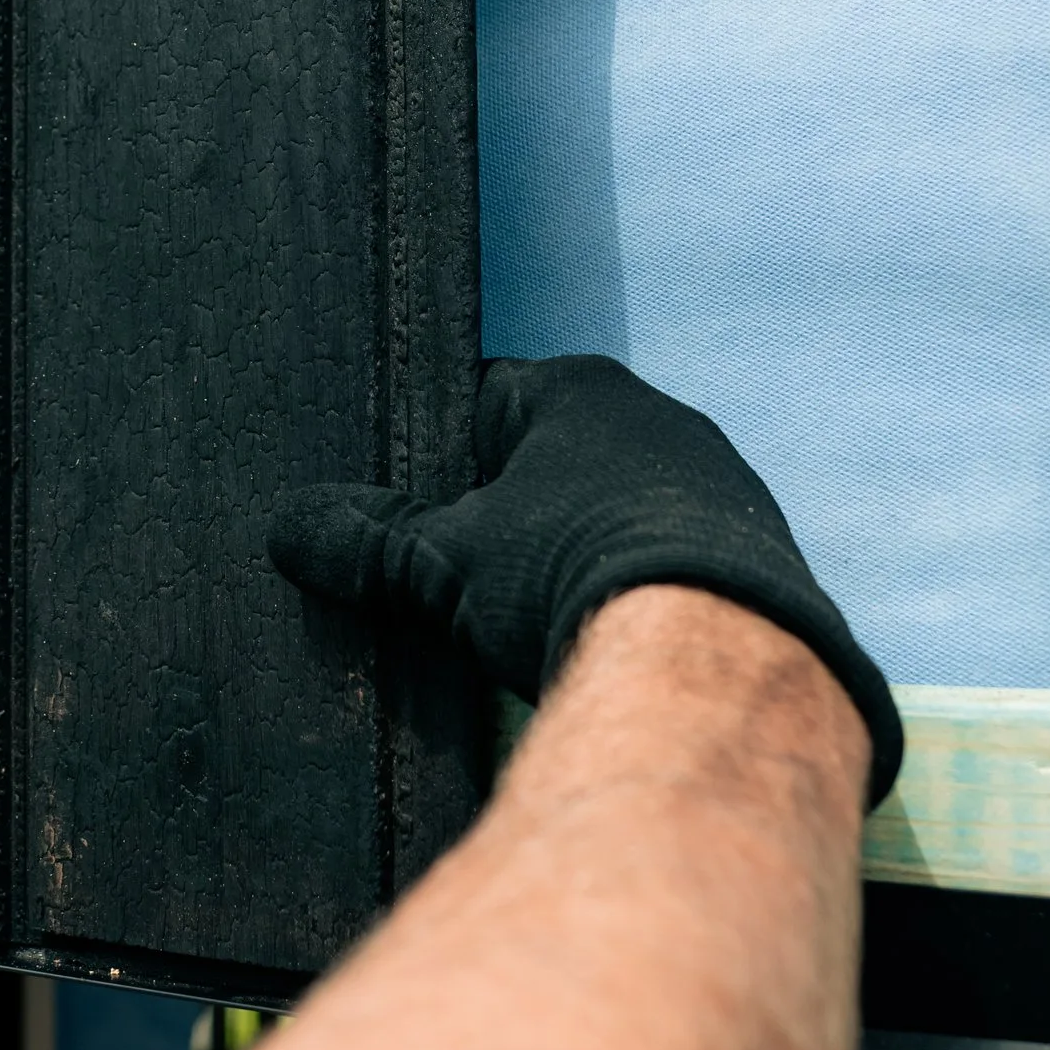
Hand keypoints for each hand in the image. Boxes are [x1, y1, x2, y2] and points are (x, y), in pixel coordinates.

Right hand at [270, 355, 900, 804]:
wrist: (721, 660)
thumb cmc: (569, 575)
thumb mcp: (443, 562)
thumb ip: (366, 541)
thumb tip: (287, 526)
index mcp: (582, 389)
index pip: (482, 401)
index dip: (433, 458)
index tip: (405, 511)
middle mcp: (661, 421)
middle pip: (553, 463)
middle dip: (509, 516)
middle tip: (459, 579)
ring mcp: (721, 491)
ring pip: (616, 516)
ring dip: (576, 559)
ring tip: (532, 625)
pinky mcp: (762, 563)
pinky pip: (673, 568)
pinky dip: (635, 599)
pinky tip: (607, 646)